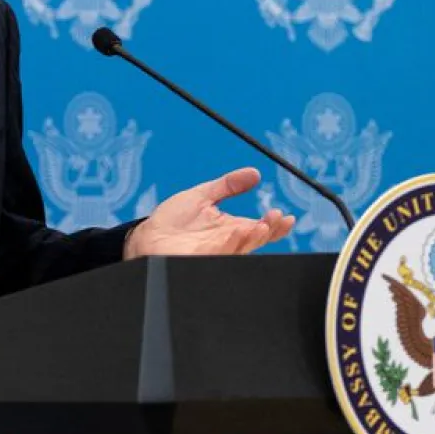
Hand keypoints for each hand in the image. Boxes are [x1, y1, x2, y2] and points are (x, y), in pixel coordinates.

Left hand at [123, 167, 293, 258]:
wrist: (147, 236)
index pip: (259, 229)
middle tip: (276, 219)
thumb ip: (228, 185)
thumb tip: (254, 173)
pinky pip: (217, 253)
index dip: (275, 226)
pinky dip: (228, 244)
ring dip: (252, 237)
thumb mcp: (203, 196)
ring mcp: (214, 253)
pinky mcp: (198, 259)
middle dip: (268, 230)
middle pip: (254, 240)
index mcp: (230, 229)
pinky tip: (235, 233)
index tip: (287, 217)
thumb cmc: (174, 220)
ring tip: (262, 225)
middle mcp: (226, 243)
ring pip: (240, 248)